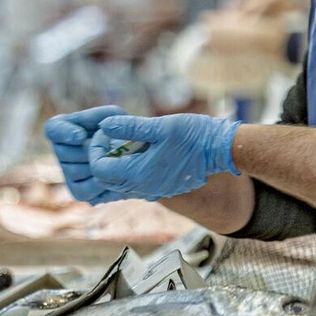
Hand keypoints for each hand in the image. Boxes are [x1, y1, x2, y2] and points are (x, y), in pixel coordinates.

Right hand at [43, 105, 125, 203]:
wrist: (138, 156)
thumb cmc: (124, 130)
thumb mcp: (113, 116)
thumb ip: (95, 117)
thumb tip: (79, 137)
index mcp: (65, 128)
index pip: (53, 129)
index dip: (63, 133)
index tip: (80, 135)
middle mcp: (62, 151)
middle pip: (63, 153)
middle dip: (88, 150)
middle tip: (108, 147)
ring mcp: (69, 173)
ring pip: (74, 172)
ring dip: (96, 166)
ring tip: (113, 160)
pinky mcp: (79, 192)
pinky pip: (84, 190)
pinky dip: (100, 184)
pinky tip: (113, 176)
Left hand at [89, 113, 239, 201]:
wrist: (220, 150)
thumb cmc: (194, 135)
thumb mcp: (160, 126)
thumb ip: (130, 127)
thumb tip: (104, 125)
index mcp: (140, 174)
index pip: (99, 169)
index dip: (95, 150)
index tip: (104, 131)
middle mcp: (143, 188)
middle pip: (105, 180)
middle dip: (100, 158)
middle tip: (108, 136)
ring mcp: (151, 191)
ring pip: (118, 184)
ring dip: (112, 165)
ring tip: (118, 143)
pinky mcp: (159, 188)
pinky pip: (132, 185)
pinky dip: (125, 171)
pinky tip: (131, 152)